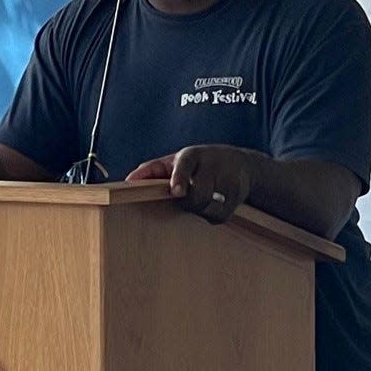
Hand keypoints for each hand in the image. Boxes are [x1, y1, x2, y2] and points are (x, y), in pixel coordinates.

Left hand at [126, 145, 252, 224]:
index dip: (180, 178)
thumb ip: (153, 170)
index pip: (186, 164)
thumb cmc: (199, 163)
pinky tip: (214, 203)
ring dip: (200, 209)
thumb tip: (127, 182)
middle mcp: (212, 164)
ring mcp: (228, 179)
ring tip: (201, 198)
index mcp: (192, 154)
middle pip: (198, 193)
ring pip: (208, 207)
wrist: (242, 164)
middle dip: (190, 202)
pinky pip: (219, 216)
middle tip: (185, 198)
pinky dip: (211, 214)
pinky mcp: (238, 195)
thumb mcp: (177, 160)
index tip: (176, 191)